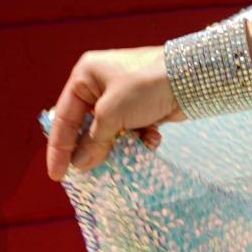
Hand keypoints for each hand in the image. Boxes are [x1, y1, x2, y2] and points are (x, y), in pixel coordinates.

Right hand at [44, 46, 182, 181]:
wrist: (194, 77)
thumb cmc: (145, 86)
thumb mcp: (112, 113)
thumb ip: (95, 141)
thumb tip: (80, 164)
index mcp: (85, 77)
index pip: (64, 117)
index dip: (59, 148)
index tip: (57, 175)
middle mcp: (101, 85)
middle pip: (88, 126)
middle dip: (93, 148)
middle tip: (90, 172)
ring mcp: (124, 96)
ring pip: (112, 131)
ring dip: (121, 146)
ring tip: (126, 157)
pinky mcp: (145, 107)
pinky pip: (134, 129)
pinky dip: (141, 138)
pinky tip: (152, 140)